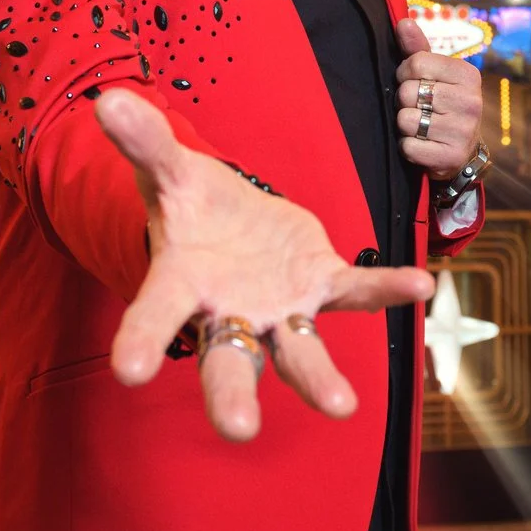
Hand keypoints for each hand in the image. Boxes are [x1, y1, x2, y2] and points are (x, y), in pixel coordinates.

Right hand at [94, 87, 434, 442]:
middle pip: (228, 361)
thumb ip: (145, 144)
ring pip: (298, 353)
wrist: (232, 221)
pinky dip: (387, 289)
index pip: (154, 316)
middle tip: (239, 430)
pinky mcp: (322, 286)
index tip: (129, 372)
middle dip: (232, 395)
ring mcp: (280, 309)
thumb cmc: (192, 208)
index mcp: (181, 286)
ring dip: (318, 379)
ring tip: (342, 407)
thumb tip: (110, 100)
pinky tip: (421, 285)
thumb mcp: (169, 171)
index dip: (140, 342)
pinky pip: (356, 292)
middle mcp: (231, 313)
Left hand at [393, 17, 482, 180]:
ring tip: (422, 127)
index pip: (415, 63)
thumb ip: (418, 49)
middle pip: (408, 92)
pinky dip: (408, 147)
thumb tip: (402, 22)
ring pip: (405, 120)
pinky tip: (423, 145)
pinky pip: (408, 146)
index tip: (414, 83)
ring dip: (405, 126)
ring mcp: (463, 131)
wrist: (463, 153)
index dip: (404, 74)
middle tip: (420, 108)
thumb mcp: (436, 75)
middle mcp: (471, 102)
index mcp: (468, 75)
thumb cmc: (443, 105)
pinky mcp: (450, 157)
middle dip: (405, 102)